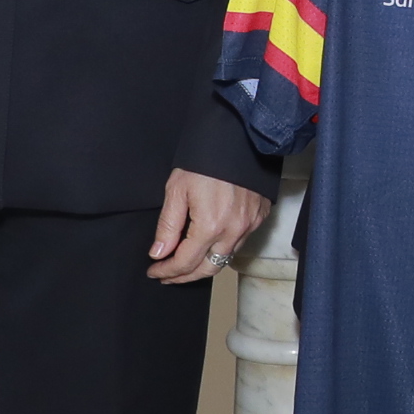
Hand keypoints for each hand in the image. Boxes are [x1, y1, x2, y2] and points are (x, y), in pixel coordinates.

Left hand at [150, 169, 270, 283]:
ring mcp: (250, 225)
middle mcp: (234, 231)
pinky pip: (240, 242)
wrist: (238, 138)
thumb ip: (168, 226)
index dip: (167, 271)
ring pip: (226, 257)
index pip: (185, 262)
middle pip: (208, 268)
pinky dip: (222, 248)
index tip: (154, 271)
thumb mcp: (176, 190)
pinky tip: (209, 243)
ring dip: (204, 264)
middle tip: (167, 275)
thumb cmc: (204, 160)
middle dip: (185, 276)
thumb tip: (159, 253)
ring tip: (186, 263)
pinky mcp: (260, 216)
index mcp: (210, 225)